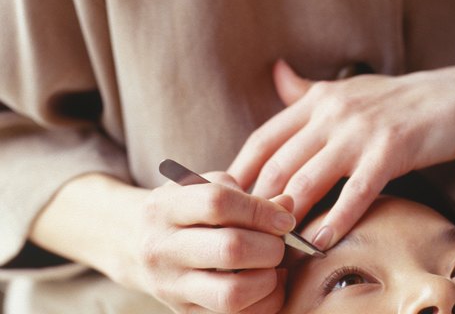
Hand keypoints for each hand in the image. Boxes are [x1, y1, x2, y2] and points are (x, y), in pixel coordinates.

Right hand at [132, 172, 295, 312]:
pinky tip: (268, 284)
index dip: (261, 210)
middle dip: (270, 246)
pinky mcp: (184, 313)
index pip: (218, 203)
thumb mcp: (202, 188)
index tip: (283, 218)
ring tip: (273, 267)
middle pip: (230, 249)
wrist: (133, 243)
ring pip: (233, 294)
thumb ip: (245, 196)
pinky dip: (265, 303)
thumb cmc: (182, 210)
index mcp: (165, 209)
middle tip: (279, 243)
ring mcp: (171, 287)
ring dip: (268, 280)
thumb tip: (288, 207)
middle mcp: (163, 250)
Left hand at [228, 60, 454, 249]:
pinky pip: (355, 192)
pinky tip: (321, 242)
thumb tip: (275, 72)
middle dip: (257, 204)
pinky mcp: (391, 149)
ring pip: (308, 179)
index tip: (225, 205)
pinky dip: (334, 219)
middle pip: (278, 164)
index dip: (239, 174)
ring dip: (288, 217)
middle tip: (245, 237)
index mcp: (318, 99)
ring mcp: (361, 130)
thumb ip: (307, 89)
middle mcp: (332, 111)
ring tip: (273, 247)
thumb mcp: (349, 88)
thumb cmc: (399, 101)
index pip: (263, 140)